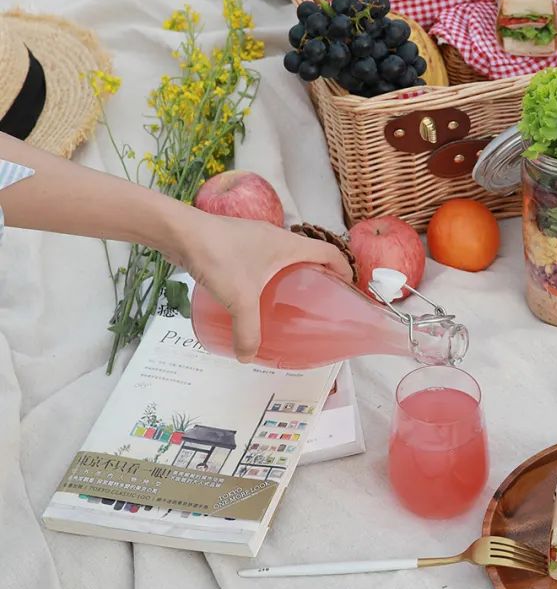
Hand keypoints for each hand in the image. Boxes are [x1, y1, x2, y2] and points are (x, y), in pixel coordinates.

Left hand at [170, 211, 351, 362]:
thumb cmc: (217, 255)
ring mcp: (255, 238)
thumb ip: (247, 330)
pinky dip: (266, 274)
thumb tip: (247, 357)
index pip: (329, 252)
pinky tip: (251, 293)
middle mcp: (275, 237)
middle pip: (308, 254)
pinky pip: (261, 258)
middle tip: (316, 302)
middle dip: (316, 276)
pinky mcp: (236, 242)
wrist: (179, 231)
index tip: (346, 290)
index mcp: (288, 244)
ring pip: (282, 257)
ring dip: (290, 275)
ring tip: (285, 301)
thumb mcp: (238, 298)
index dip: (343, 269)